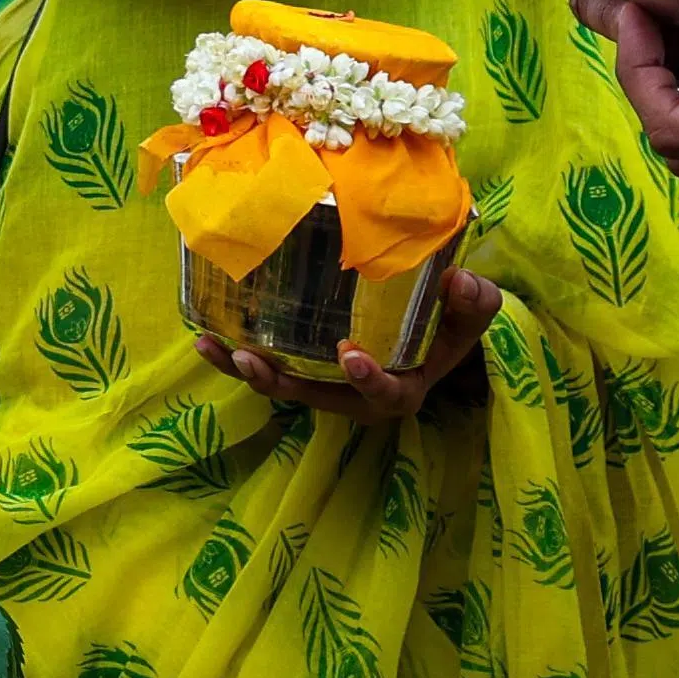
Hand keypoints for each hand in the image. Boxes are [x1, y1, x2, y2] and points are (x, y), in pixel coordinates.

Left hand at [197, 265, 505, 423]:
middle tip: (254, 361)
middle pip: (317, 397)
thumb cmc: (449, 322)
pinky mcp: (304, 367)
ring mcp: (328, 384)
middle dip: (283, 382)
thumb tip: (462, 280)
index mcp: (403, 387)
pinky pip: (270, 367)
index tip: (351, 356)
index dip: (369, 380)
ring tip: (216, 348)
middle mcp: (357, 395)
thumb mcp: (470, 315)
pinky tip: (205, 336)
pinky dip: (237, 357)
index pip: (387, 394)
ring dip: (248, 370)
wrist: (427, 328)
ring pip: (285, 385)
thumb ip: (473, 303)